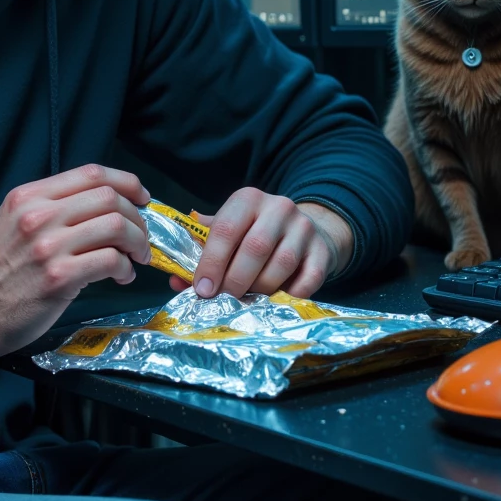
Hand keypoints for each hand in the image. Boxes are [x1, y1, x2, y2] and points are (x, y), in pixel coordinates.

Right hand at [0, 164, 150, 370]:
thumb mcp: (14, 223)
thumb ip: (52, 208)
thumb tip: (105, 205)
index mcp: (29, 196)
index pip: (91, 173)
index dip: (126, 181)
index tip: (141, 196)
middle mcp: (38, 215)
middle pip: (109, 197)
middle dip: (136, 217)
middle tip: (141, 237)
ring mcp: (48, 246)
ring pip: (116, 226)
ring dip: (137, 243)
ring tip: (136, 258)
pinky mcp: (58, 277)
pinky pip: (111, 260)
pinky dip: (126, 268)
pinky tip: (121, 276)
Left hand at [169, 191, 353, 300]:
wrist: (307, 228)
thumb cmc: (256, 233)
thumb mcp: (230, 229)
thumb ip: (203, 250)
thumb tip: (176, 278)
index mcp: (248, 199)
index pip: (225, 229)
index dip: (211, 262)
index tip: (202, 289)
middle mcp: (278, 208)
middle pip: (254, 248)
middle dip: (234, 280)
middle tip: (223, 300)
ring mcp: (304, 228)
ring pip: (280, 266)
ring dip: (260, 289)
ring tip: (248, 299)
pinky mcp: (323, 251)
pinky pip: (306, 281)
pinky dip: (288, 296)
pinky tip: (275, 300)